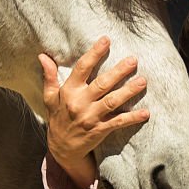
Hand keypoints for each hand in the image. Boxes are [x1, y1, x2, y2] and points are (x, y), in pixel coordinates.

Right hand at [39, 36, 149, 188]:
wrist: (61, 148)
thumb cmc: (58, 118)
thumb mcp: (50, 97)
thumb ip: (49, 76)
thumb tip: (43, 56)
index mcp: (69, 91)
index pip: (82, 68)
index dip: (94, 53)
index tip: (106, 40)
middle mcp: (80, 103)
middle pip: (102, 84)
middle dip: (118, 72)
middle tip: (133, 60)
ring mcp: (91, 117)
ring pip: (112, 101)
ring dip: (128, 91)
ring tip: (143, 81)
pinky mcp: (100, 130)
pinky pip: (118, 122)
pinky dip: (132, 118)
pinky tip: (145, 113)